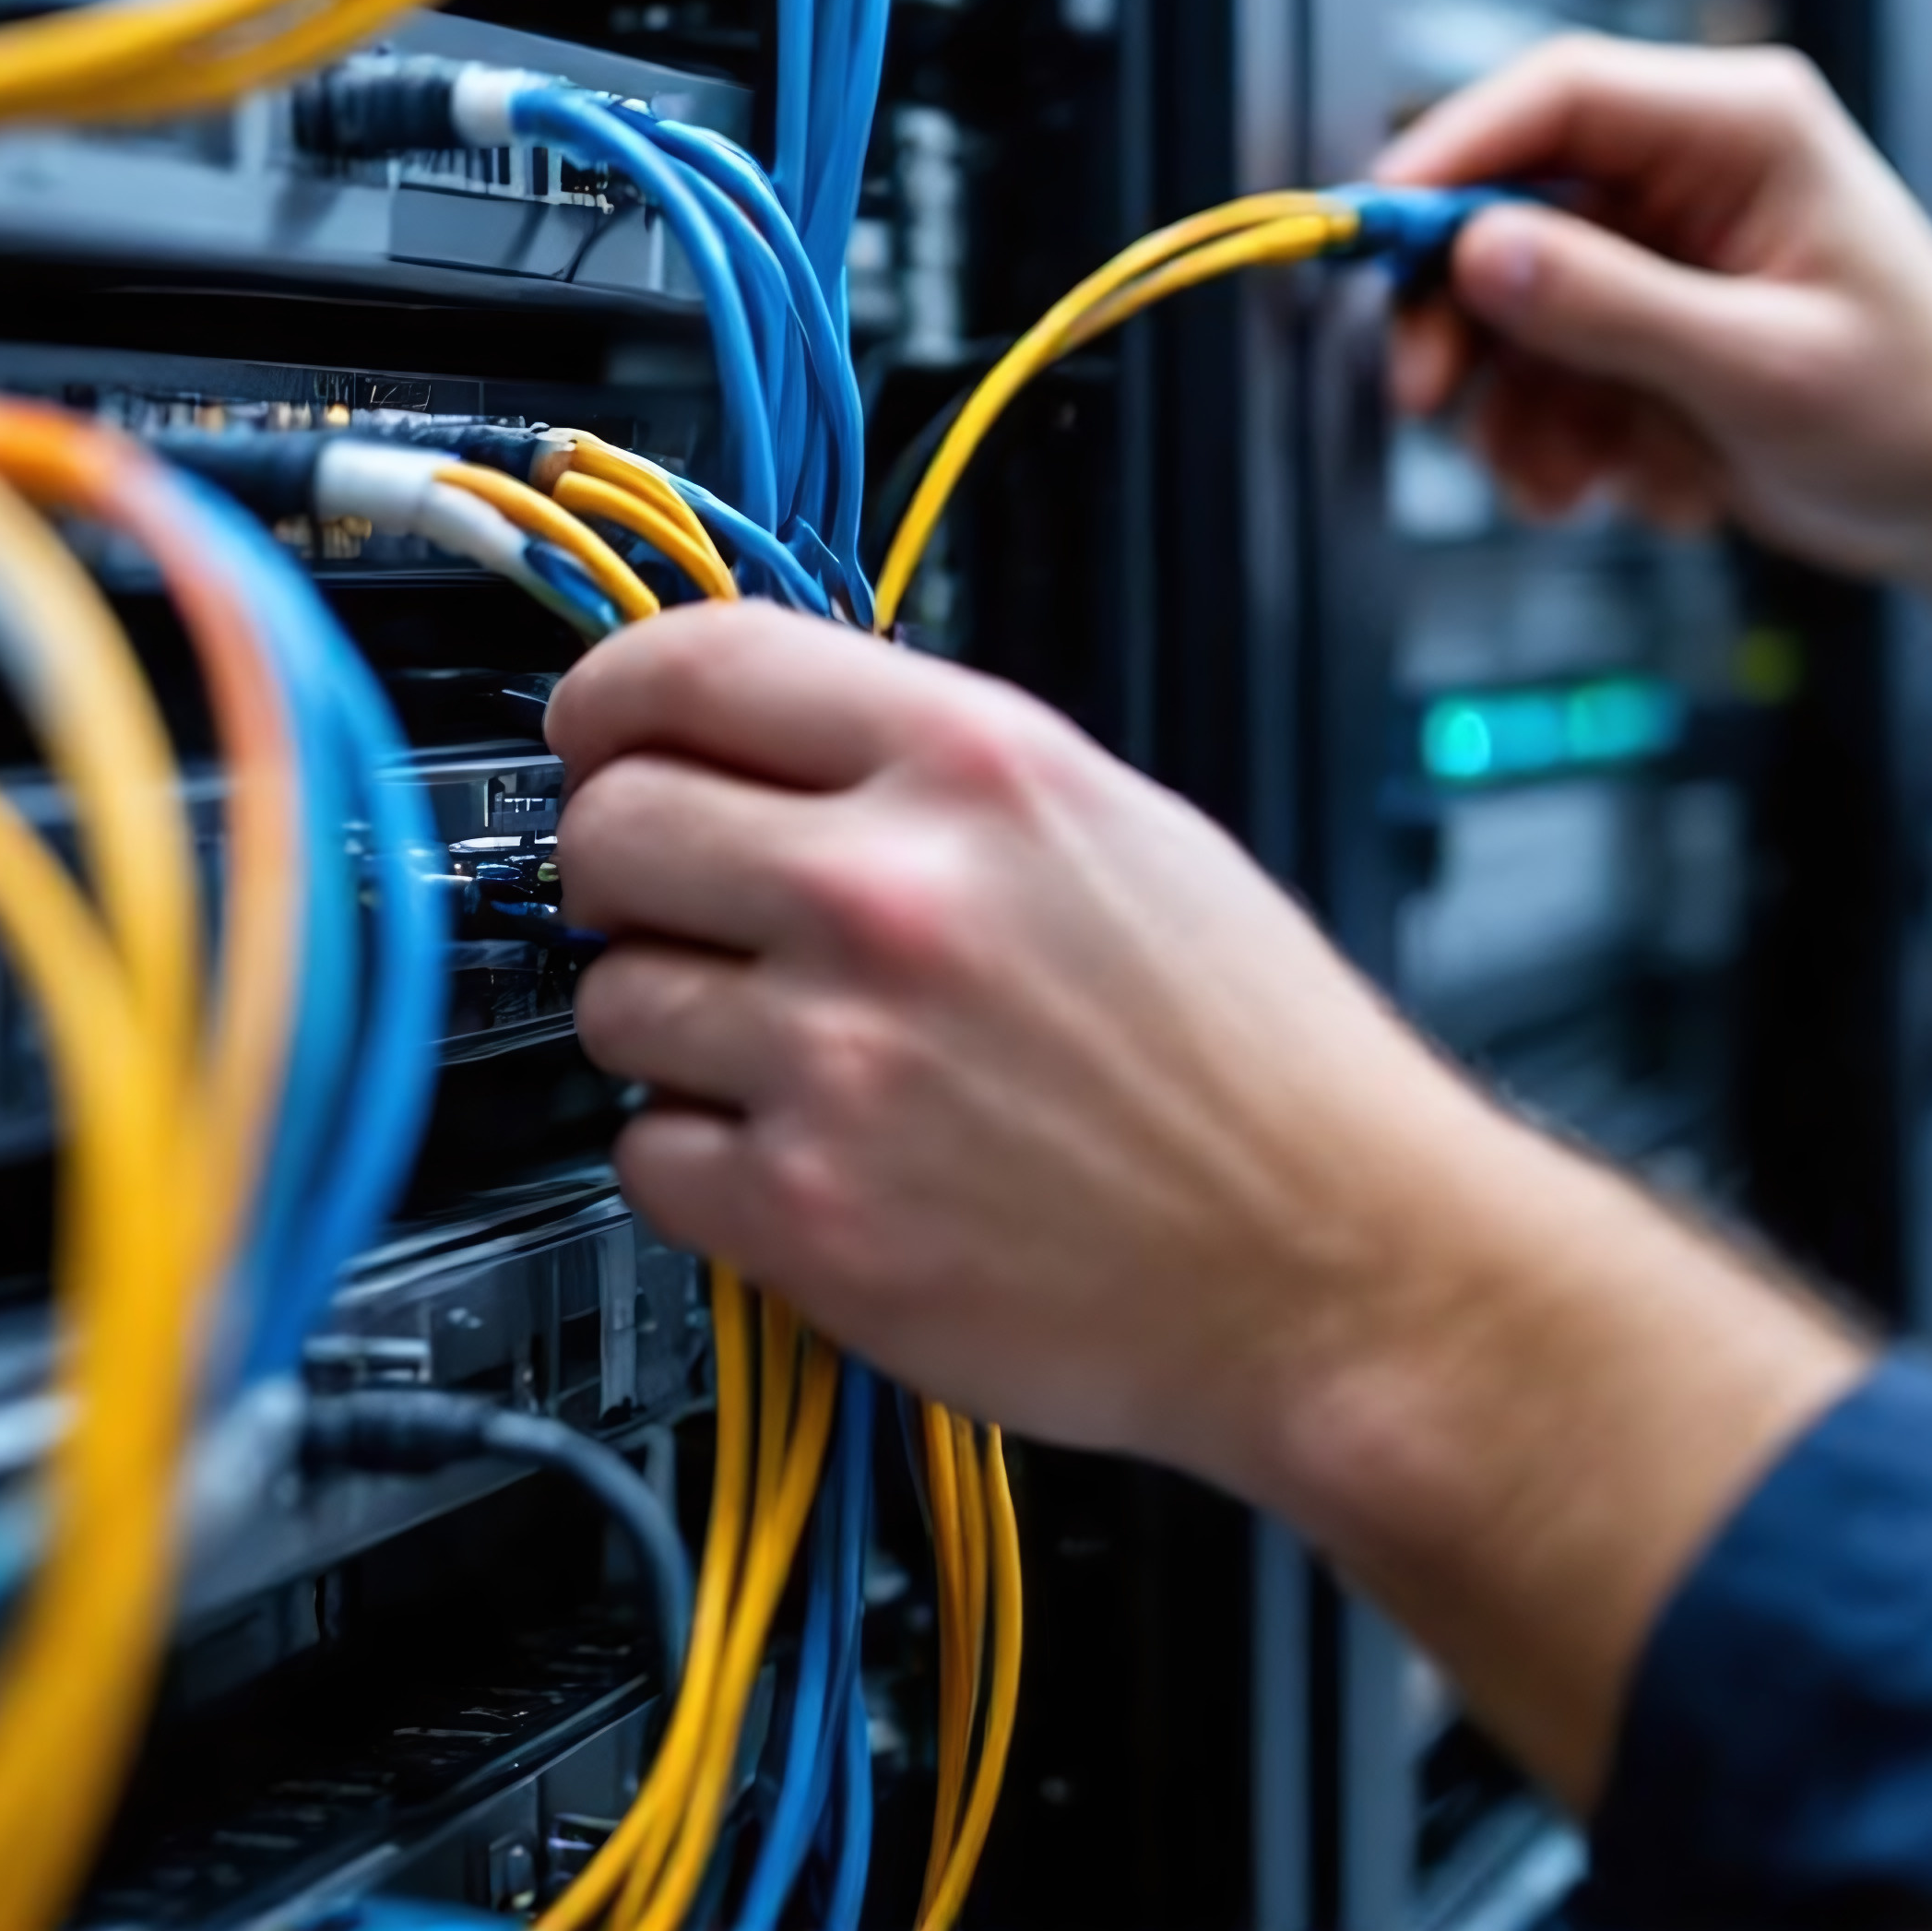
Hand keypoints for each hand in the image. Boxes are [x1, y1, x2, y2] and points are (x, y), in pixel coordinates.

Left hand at [552, 606, 1866, 1798]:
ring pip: (611, 999)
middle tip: (677, 907)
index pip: (694, 665)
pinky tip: (809, 1156)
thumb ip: (937, 774)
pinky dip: (702, 1164)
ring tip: (793, 1055)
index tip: (593, 728)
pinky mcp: (806, 1215)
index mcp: (977, 772)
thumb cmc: (1261, 1067)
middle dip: (625, 867)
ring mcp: (836, 1059)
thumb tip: (769, 747)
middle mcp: (888, 896)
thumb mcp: (1124, 832)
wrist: (1338, 1265)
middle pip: (610, 827)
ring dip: (673, 1026)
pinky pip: (647, 1155)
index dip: (608, 694)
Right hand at [1377, 36, 1931, 690]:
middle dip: (1464, 316)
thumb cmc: (1923, 413)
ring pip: (1516, 301)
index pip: (1557, 96)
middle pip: (1511, 201)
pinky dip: (1570, 438)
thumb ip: (1615, 307)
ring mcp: (1668, 249)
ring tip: (1573, 483)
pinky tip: (1644, 484)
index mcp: (1738, 127)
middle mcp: (1691, 169)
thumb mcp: (1763, 368)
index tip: (1376, 238)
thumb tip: (1481, 253)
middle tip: (1430, 402)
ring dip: (1521, 405)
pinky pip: (1553, 366)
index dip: (1450, 156)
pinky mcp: (1653, 323)